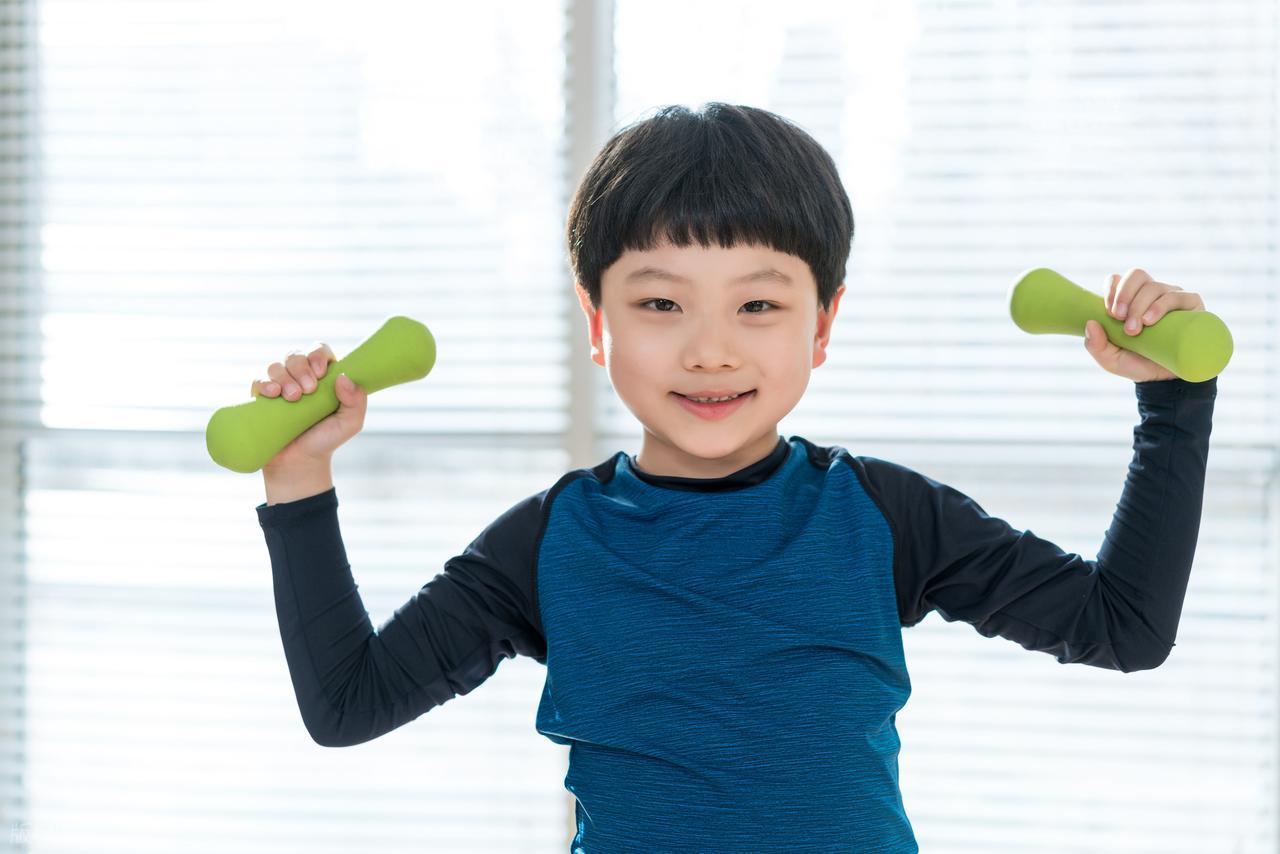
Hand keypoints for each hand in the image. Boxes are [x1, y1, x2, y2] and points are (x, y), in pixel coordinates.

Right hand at [251, 342, 367, 470]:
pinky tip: (273, 394)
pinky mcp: (262, 398)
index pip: (319, 350)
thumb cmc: (326, 439)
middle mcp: (300, 376)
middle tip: (308, 390)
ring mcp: (280, 386)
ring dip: (284, 377)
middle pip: (296, 354)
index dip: (318, 355)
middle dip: (301, 368)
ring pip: (276, 366)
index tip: (321, 372)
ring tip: (292, 397)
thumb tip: (343, 377)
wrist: (299, 462)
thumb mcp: (350, 423)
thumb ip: (356, 401)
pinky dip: (264, 384)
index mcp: (323, 376)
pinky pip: (258, 380)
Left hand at [1083, 267, 1205, 381]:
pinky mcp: (1191, 306)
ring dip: (1139, 306)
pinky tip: (1150, 321)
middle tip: (1118, 318)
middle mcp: (1151, 294)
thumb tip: (1090, 323)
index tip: (1109, 312)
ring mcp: (1171, 297)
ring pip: (1154, 287)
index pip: (1118, 280)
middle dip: (1124, 295)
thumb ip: (1095, 345)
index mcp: (1130, 300)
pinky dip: (1161, 305)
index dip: (1112, 289)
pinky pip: (1177, 296)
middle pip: (1137, 275)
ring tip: (1134, 329)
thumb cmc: (1137, 364)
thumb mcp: (1110, 359)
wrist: (1166, 380)